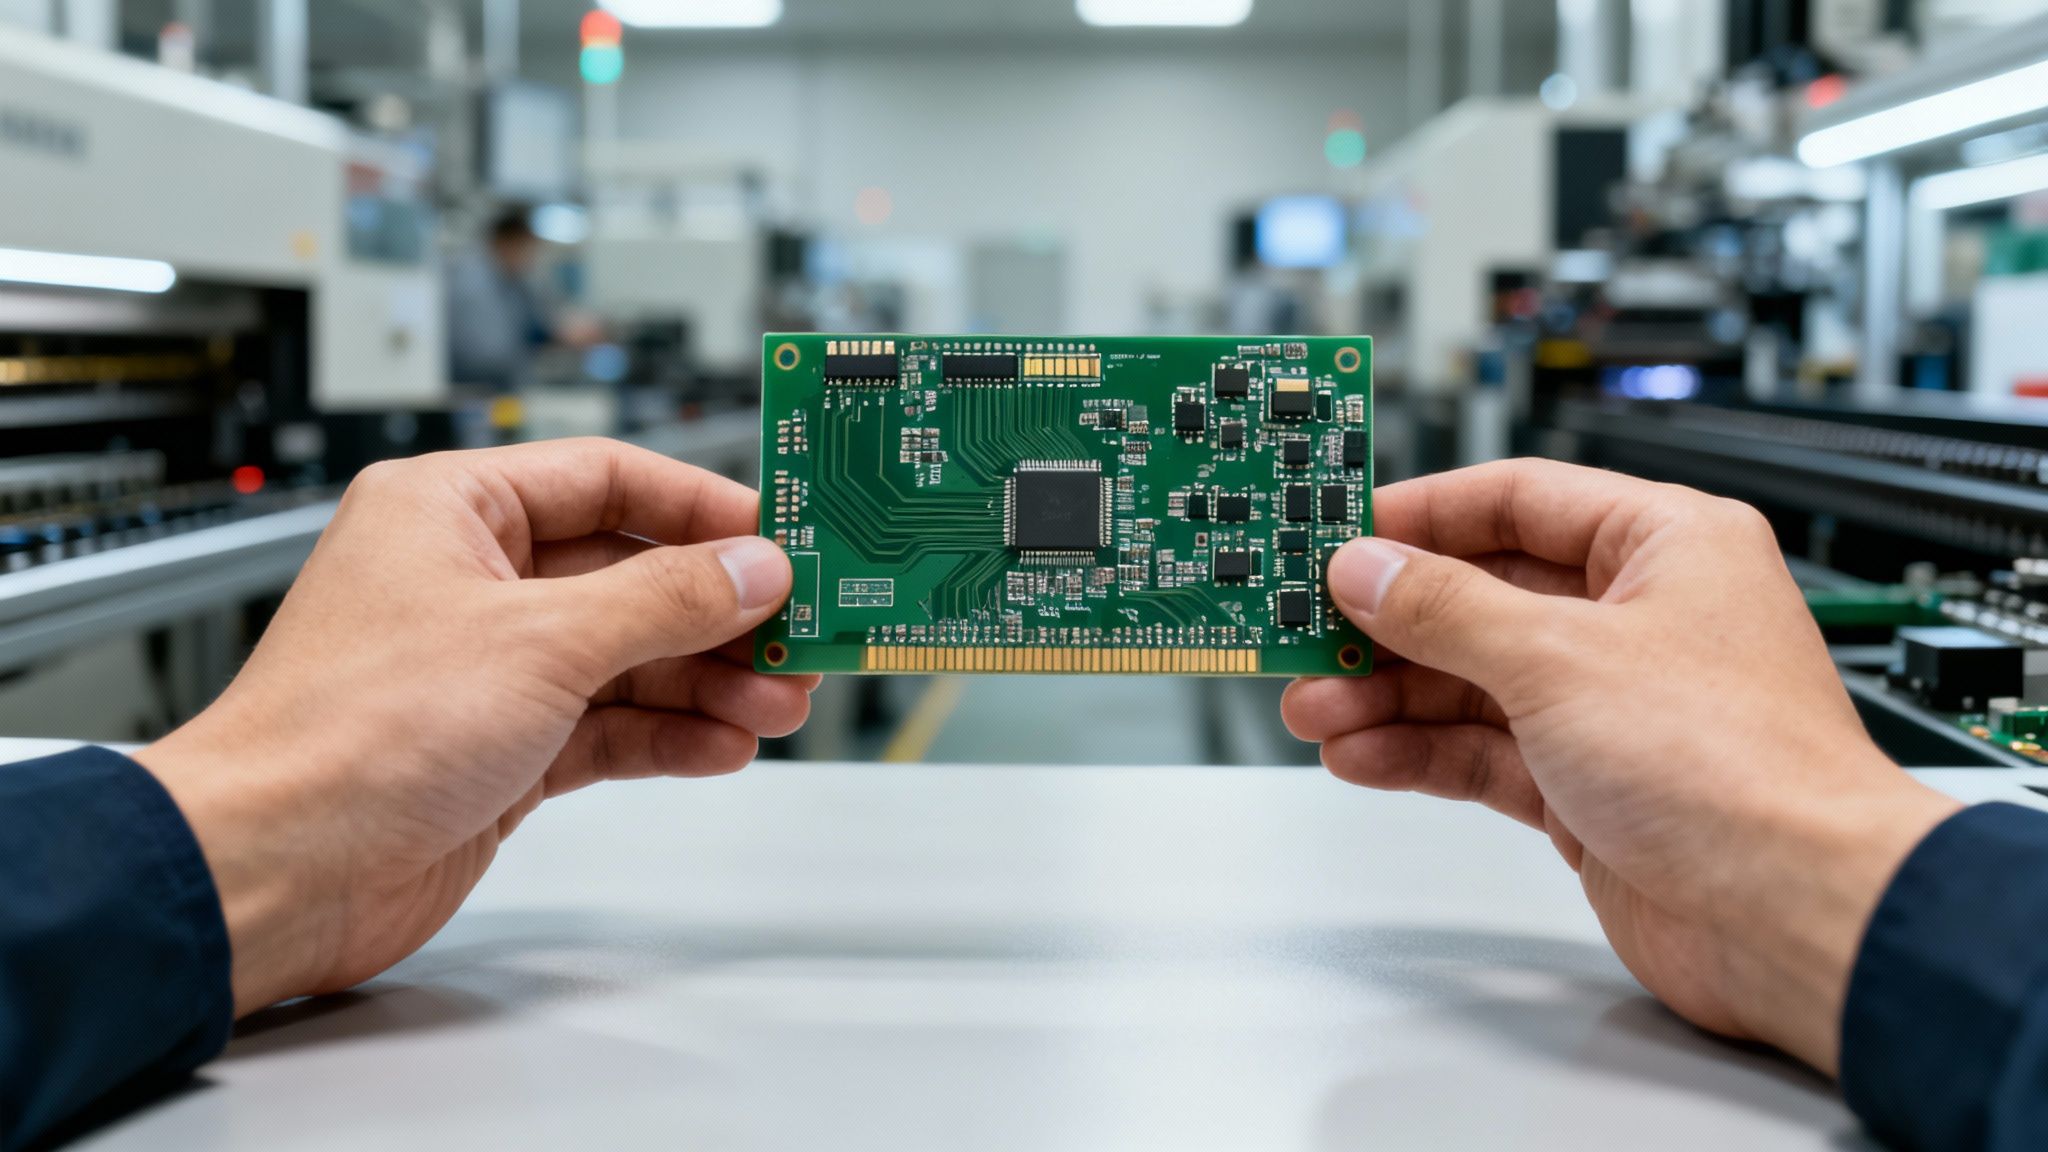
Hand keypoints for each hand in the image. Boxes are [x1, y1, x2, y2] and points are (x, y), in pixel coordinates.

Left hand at [134, 439, 817, 1015]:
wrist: (275, 871)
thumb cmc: (351, 733)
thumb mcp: (540, 640)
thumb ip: (662, 599)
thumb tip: (749, 569)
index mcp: (453, 508)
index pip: (607, 478)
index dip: (701, 505)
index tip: (779, 535)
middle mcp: (468, 579)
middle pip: (629, 574)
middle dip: (718, 611)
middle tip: (798, 636)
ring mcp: (485, 668)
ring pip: (627, 657)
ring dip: (706, 681)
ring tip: (776, 704)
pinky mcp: (498, 749)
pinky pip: (607, 725)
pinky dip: (667, 735)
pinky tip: (723, 746)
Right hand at [1281, 459, 1959, 1073]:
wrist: (1796, 918)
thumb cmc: (1743, 771)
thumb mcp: (1559, 659)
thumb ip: (1445, 608)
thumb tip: (1368, 569)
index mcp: (1665, 545)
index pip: (1516, 500)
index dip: (1419, 515)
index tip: (1337, 531)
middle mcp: (1642, 617)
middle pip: (1482, 596)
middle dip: (1387, 622)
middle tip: (1306, 634)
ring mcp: (1615, 705)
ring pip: (1473, 680)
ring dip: (1389, 695)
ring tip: (1315, 707)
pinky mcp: (1592, 785)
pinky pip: (1484, 750)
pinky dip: (1421, 751)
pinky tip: (1362, 755)